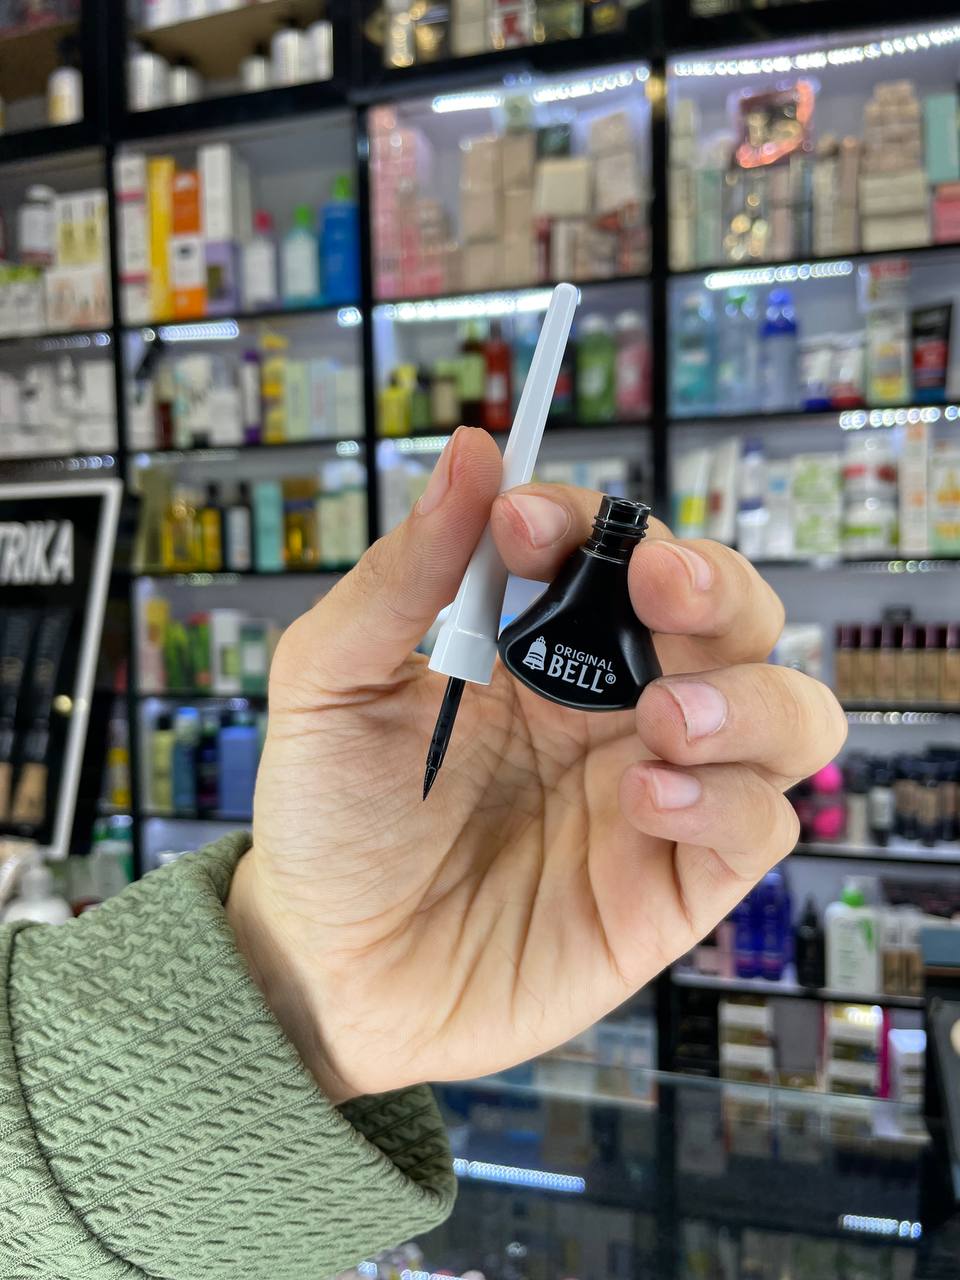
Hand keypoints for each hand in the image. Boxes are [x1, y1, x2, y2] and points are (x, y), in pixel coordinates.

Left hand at [227, 427, 845, 1102]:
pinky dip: (723, 798)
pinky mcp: (672, 885)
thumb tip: (469, 454)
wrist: (326, 969)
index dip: (589, 520)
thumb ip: (402, 576)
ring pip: (786, 712)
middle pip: (730, 615)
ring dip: (750, 693)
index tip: (523, 525)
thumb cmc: (327, 822)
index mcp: (540, 648)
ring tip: (665, 714)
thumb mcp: (333, 683)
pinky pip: (758, 825)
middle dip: (714, 582)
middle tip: (656, 585)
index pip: (613, 550)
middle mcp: (612, 709)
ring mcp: (654, 794)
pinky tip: (642, 798)